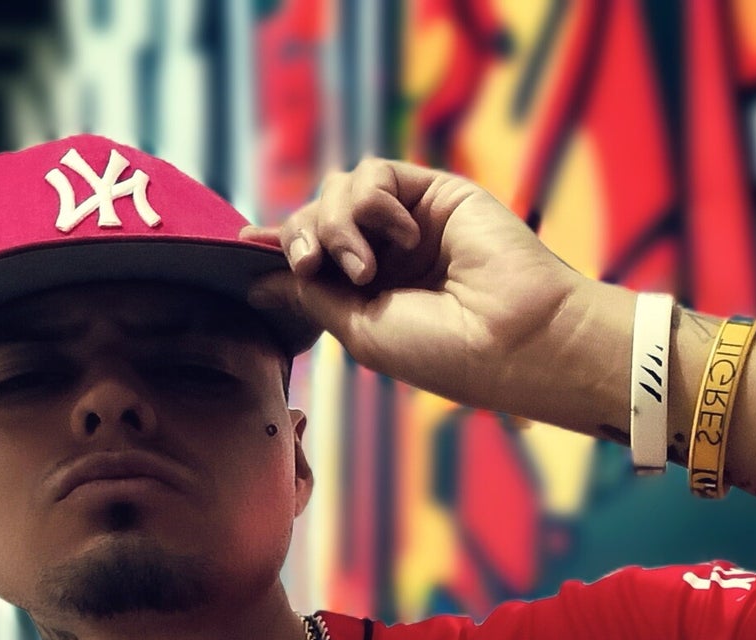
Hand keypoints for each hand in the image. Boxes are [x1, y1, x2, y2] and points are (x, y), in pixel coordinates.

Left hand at [240, 158, 634, 434]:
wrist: (510, 337)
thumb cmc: (444, 351)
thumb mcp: (361, 331)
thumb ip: (311, 295)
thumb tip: (260, 279)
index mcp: (371, 295)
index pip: (312, 254)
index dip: (279, 244)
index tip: (245, 243)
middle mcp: (388, 256)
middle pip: (316, 216)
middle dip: (302, 235)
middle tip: (311, 264)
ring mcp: (409, 222)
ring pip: (338, 190)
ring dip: (337, 224)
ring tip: (364, 267)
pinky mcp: (433, 191)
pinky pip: (375, 173)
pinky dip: (374, 202)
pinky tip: (402, 238)